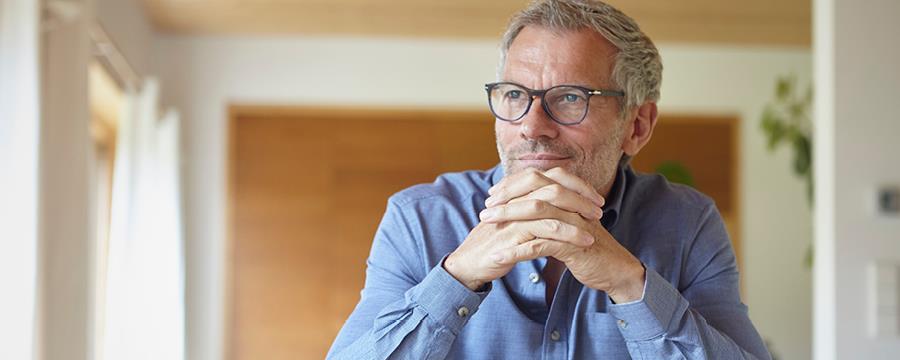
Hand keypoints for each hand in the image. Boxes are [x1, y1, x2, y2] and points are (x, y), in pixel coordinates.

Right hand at [444, 173, 596, 289]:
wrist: (471, 262)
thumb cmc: (497, 242)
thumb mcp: (517, 220)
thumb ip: (533, 207)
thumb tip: (559, 201)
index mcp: (519, 192)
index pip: (552, 177)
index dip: (576, 185)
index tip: (594, 198)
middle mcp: (515, 199)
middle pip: (554, 188)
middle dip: (580, 199)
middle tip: (598, 211)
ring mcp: (512, 216)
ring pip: (550, 210)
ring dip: (576, 220)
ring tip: (594, 231)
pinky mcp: (511, 235)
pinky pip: (543, 233)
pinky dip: (566, 238)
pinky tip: (582, 246)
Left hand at [482, 167, 645, 302]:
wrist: (614, 269)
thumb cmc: (587, 245)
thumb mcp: (567, 222)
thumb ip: (550, 210)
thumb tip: (524, 202)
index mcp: (569, 195)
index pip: (536, 179)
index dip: (512, 185)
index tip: (492, 196)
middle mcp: (572, 204)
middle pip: (533, 189)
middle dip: (505, 197)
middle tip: (485, 209)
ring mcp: (573, 222)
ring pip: (535, 212)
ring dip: (507, 218)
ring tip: (486, 225)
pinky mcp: (572, 245)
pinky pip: (540, 246)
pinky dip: (516, 251)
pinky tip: (499, 258)